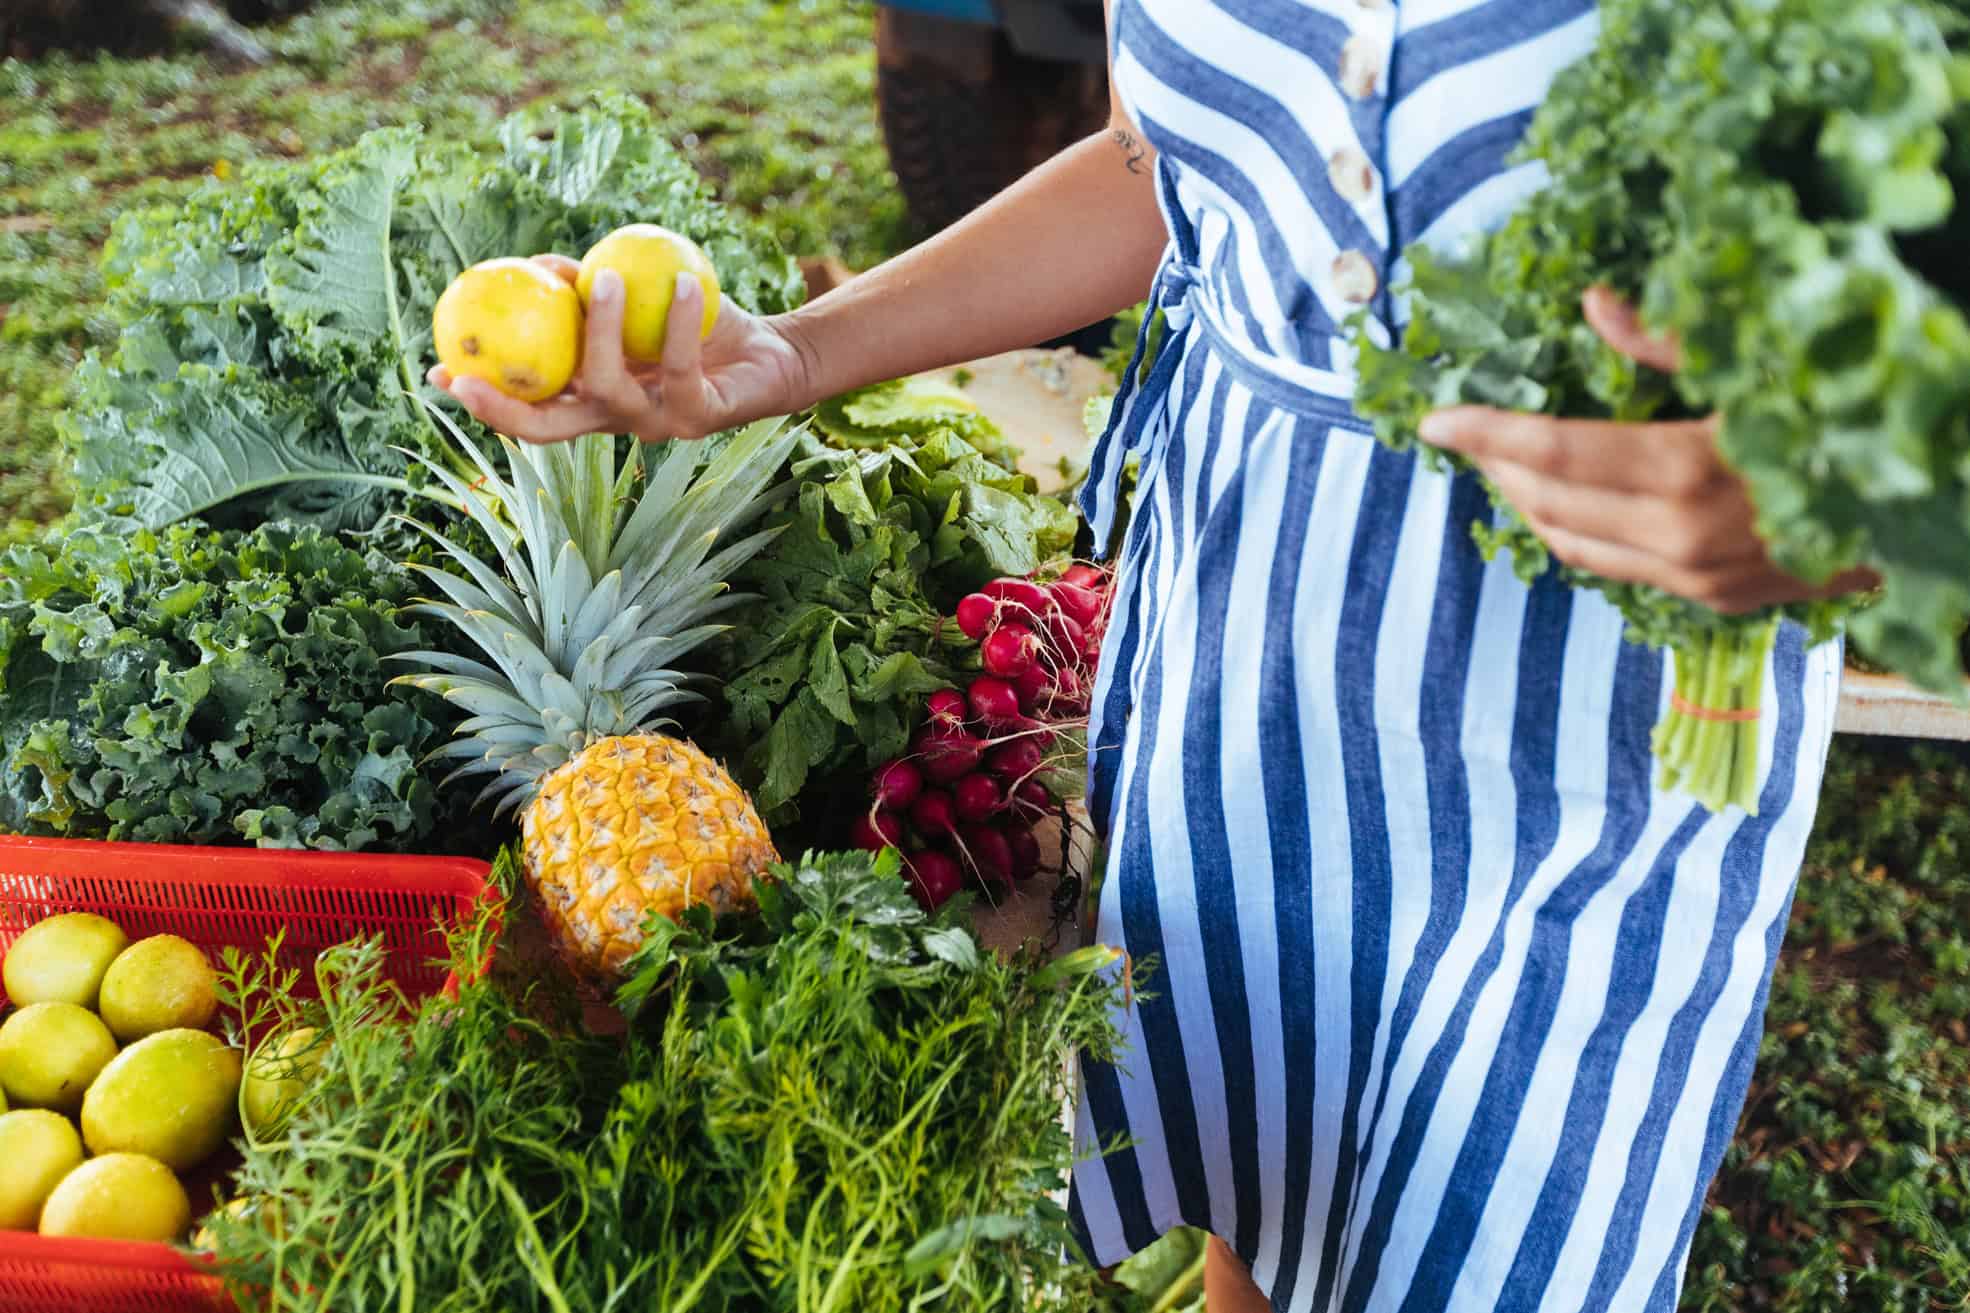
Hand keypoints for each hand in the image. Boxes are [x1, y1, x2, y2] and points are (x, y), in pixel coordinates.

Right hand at [426, 254, 814, 442]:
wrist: (772, 354)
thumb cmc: (696, 325)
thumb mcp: (637, 301)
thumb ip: (586, 290)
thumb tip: (535, 267)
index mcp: (594, 400)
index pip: (529, 410)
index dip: (483, 401)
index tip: (439, 375)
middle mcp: (619, 421)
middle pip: (550, 429)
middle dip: (505, 409)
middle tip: (470, 372)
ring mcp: (658, 424)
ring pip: (609, 388)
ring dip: (603, 330)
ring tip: (607, 276)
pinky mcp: (702, 417)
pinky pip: (680, 366)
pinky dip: (679, 321)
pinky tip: (683, 282)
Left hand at [1416, 286, 1875, 613]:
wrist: (1934, 504)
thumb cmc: (1851, 410)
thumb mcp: (1764, 358)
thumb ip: (1667, 340)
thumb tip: (1592, 304)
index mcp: (1688, 473)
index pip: (1551, 453)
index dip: (1484, 432)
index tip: (1432, 418)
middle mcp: (1683, 541)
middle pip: (1548, 504)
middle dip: (1495, 464)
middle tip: (1464, 427)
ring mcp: (1700, 580)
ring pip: (1574, 546)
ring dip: (1526, 502)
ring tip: (1499, 460)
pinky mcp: (1717, 600)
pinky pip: (1617, 566)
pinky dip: (1575, 529)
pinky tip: (1562, 497)